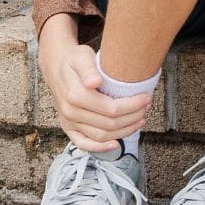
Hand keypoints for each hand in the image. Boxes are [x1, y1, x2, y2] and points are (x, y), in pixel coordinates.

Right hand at [37, 17, 151, 153]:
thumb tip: (95, 82)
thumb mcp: (81, 57)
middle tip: (147, 107)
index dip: (132, 106)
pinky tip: (116, 144)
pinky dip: (99, 148)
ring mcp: (69, 122)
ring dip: (124, 131)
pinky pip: (83, 143)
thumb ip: (88, 69)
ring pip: (100, 135)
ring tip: (140, 119)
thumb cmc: (74, 60)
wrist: (56, 67)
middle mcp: (71, 112)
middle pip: (108, 123)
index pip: (110, 109)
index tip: (146, 98)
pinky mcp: (68, 128)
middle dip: (132, 117)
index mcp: (75, 96)